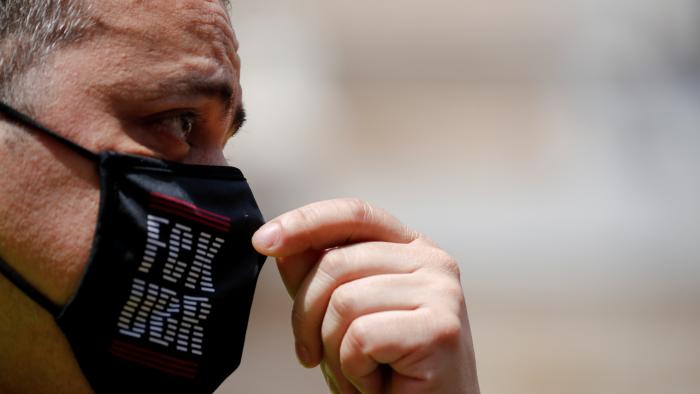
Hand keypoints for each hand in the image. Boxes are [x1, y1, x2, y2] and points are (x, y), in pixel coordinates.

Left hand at [252, 198, 478, 393]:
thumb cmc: (386, 371)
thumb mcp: (339, 316)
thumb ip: (316, 276)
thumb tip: (281, 243)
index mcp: (411, 249)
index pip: (353, 214)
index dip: (305, 221)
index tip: (262, 242)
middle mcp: (433, 261)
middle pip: (336, 263)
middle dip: (306, 315)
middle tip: (312, 353)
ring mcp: (441, 292)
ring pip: (344, 302)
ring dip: (333, 350)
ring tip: (356, 371)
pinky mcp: (441, 328)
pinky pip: (361, 337)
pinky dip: (354, 370)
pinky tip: (377, 383)